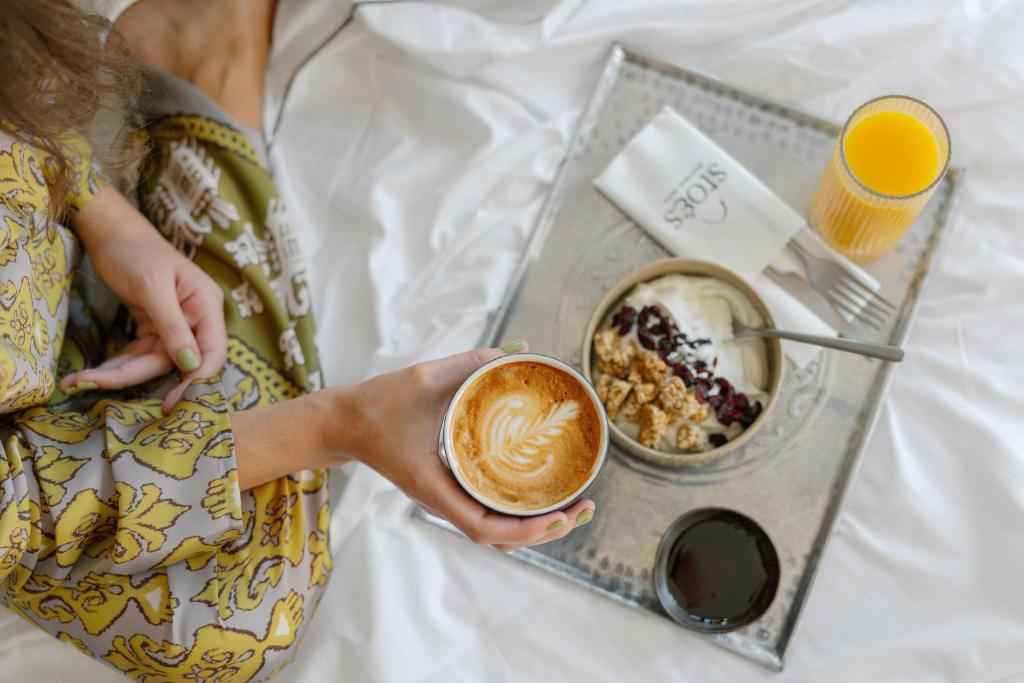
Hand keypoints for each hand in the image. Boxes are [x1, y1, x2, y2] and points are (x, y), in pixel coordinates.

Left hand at [61, 186, 226, 411]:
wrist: (110, 233)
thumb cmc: (136, 251)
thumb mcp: (152, 286)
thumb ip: (173, 326)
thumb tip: (189, 365)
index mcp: (206, 306)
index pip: (212, 353)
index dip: (196, 381)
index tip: (173, 403)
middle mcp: (194, 319)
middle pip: (174, 362)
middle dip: (134, 375)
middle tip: (94, 386)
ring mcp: (173, 325)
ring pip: (151, 362)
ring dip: (116, 373)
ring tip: (80, 380)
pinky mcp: (152, 327)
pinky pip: (138, 355)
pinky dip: (116, 364)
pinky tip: (90, 373)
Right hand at [347, 344, 595, 551]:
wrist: (345, 422)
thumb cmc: (379, 404)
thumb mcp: (423, 377)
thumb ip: (470, 363)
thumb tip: (520, 350)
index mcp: (433, 485)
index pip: (483, 527)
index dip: (525, 530)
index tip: (560, 515)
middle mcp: (441, 500)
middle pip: (499, 538)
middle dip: (545, 531)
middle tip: (585, 508)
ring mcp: (444, 498)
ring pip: (495, 531)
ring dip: (534, 527)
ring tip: (572, 507)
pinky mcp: (446, 490)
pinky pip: (486, 513)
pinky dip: (516, 514)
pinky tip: (541, 496)